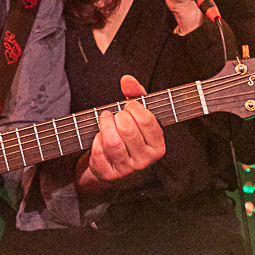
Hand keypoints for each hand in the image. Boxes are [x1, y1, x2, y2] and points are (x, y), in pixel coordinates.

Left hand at [77, 74, 164, 193]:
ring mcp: (127, 169)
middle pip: (128, 129)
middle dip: (118, 116)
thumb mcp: (136, 115)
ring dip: (105, 125)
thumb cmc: (129, 134)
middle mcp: (145, 160)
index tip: (128, 104)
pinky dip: (96, 140)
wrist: (113, 163)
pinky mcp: (109, 174)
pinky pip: (99, 152)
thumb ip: (135, 95)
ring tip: (105, 119)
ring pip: (112, 142)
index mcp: (157, 146)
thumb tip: (127, 80)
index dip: (134, 107)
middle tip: (115, 114)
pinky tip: (99, 136)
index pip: (147, 121)